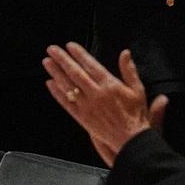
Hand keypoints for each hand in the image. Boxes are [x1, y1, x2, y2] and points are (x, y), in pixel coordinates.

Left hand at [43, 44, 165, 167]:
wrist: (129, 139)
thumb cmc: (135, 114)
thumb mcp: (138, 89)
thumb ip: (129, 70)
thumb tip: (125, 53)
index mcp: (109, 85)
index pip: (90, 65)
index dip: (79, 54)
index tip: (70, 45)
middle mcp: (95, 94)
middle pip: (75, 73)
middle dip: (62, 59)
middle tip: (51, 49)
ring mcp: (86, 106)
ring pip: (67, 86)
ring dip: (56, 73)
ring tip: (47, 63)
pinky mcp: (81, 118)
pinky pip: (66, 103)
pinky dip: (57, 93)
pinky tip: (50, 84)